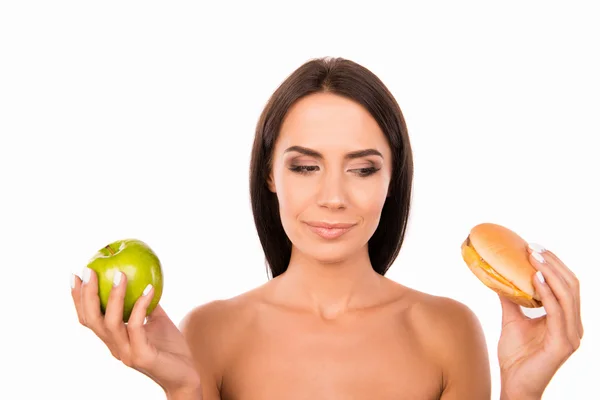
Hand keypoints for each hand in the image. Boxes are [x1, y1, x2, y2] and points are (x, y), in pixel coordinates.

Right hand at [71, 267, 201, 396]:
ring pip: (110, 323)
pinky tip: (150, 288)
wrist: (187, 373)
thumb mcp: (156, 319)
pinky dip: (140, 305)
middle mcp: (115, 347)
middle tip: (89, 271)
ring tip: (119, 274)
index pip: (88, 318)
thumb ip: (146, 303)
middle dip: (86, 294)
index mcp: (113, 339)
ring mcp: (126, 353)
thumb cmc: (171, 347)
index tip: (76, 275)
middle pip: (92, 320)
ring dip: (113, 296)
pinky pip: (137, 326)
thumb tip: (142, 275)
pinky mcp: (142, 356)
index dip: (78, 298)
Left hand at [496, 243, 582, 398]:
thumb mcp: (511, 320)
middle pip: (571, 286)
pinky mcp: (564, 344)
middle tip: (533, 247)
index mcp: (566, 319)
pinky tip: (535, 280)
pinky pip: (558, 312)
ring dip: (551, 273)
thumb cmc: (516, 356)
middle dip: (553, 263)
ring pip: (568, 295)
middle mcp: (573, 325)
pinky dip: (547, 293)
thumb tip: (498, 276)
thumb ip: (510, 299)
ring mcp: (571, 335)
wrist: (514, 384)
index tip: (534, 247)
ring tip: (534, 258)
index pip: (566, 285)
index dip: (553, 264)